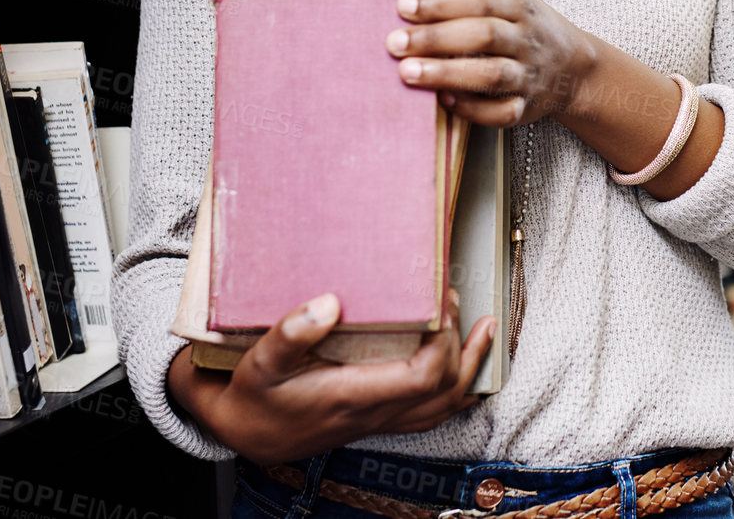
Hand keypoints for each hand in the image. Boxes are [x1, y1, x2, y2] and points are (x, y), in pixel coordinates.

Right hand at [168, 288, 494, 463]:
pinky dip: (458, 390)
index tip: (440, 304)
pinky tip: (468, 369)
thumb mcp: (259, 361)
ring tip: (486, 329)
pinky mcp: (379, 419)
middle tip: (453, 300)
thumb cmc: (255, 395)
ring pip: (445, 406)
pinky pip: (432, 413)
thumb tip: (330, 302)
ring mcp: (380, 420)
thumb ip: (291, 333)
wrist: (248, 433)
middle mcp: (374, 414)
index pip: (423, 378)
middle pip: (445, 390)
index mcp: (352, 396)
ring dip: (471, 367)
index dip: (444, 342)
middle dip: (461, 343)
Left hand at [388, 0, 596, 127]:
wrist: (574, 68)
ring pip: (491, 74)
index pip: (479, 2)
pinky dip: (472, 109)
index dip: (440, 4)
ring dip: (447, 74)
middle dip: (436, 39)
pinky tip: (444, 101)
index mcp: (521, 6)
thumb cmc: (527, 27)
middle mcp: (527, 40)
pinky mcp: (526, 108)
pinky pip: (501, 112)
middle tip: (395, 43)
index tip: (403, 6)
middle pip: (483, 36)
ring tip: (407, 72)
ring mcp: (529, 75)